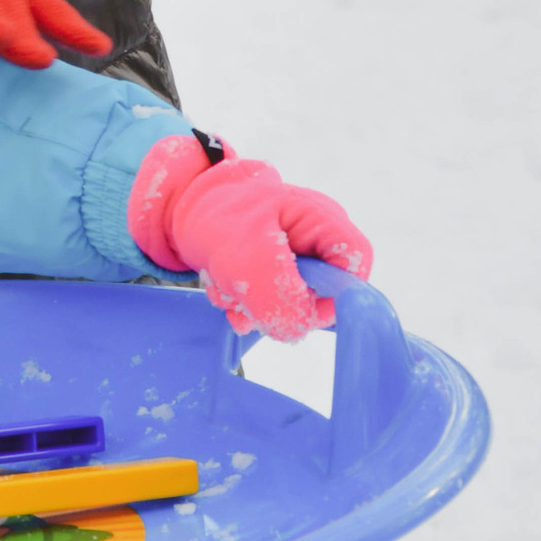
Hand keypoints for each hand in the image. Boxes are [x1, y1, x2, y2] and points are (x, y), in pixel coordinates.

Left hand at [128, 135, 371, 343]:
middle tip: (243, 295)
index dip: (334, 294)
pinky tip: (226, 288)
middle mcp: (318, 239)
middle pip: (325, 293)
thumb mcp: (243, 257)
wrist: (184, 212)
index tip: (295, 304)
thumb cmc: (217, 218)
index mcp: (321, 219)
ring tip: (227, 285)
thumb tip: (298, 328)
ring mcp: (300, 257)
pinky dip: (247, 305)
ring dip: (255, 306)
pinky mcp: (279, 273)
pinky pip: (275, 305)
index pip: (357, 264)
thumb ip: (278, 296)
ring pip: (296, 305)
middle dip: (280, 304)